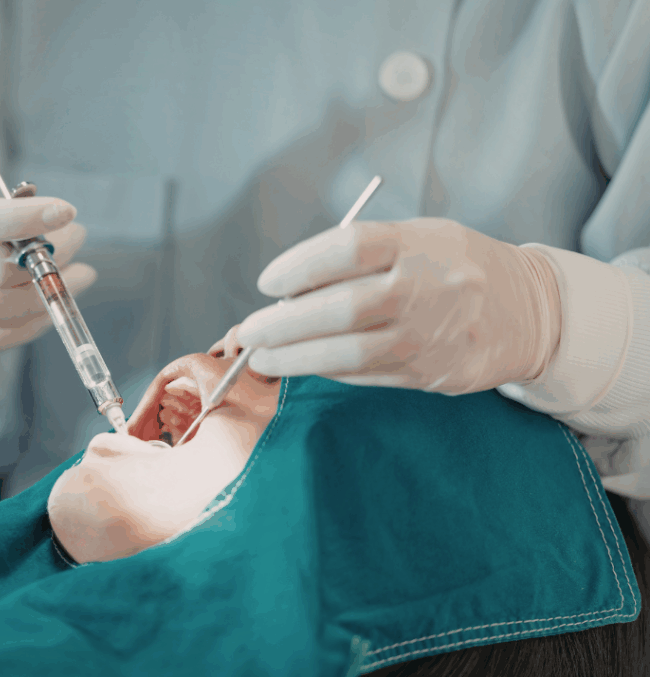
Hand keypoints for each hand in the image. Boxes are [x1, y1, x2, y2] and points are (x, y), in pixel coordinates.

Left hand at [236, 218, 561, 394]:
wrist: (527, 311)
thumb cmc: (453, 266)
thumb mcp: (418, 238)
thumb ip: (360, 257)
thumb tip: (289, 291)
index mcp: (420, 243)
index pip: (346, 249)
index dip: (297, 266)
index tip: (267, 282)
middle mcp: (427, 289)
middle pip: (339, 309)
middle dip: (281, 324)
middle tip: (248, 330)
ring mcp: (430, 336)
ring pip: (347, 353)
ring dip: (294, 358)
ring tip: (261, 356)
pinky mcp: (431, 374)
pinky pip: (364, 376)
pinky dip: (326, 371)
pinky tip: (302, 364)